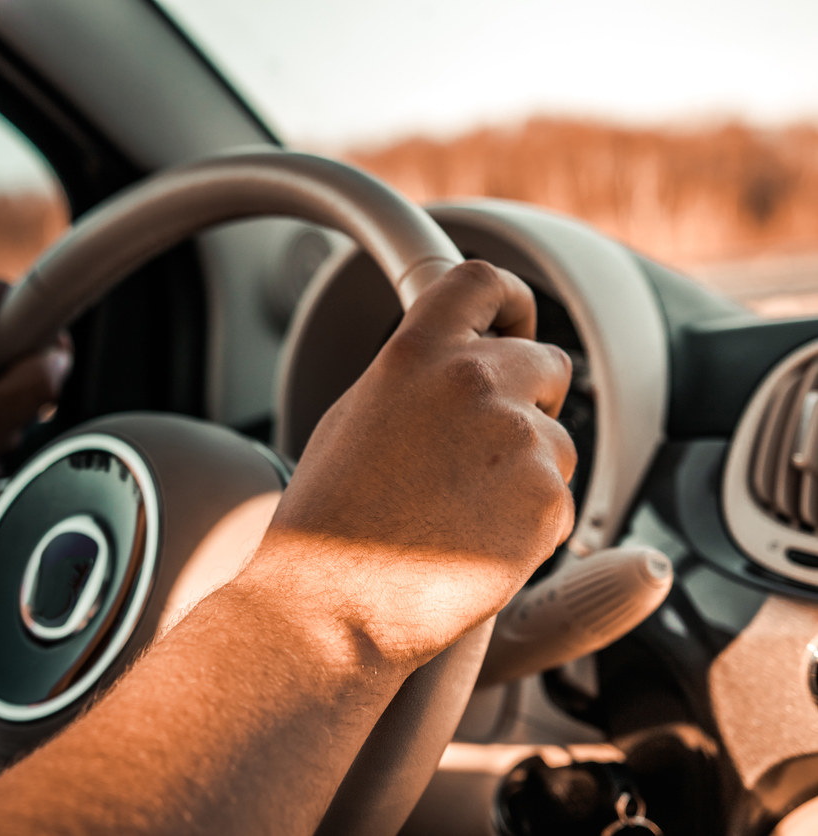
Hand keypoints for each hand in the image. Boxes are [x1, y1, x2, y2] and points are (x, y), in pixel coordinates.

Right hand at [245, 261, 575, 673]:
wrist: (331, 605)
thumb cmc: (328, 523)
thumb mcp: (355, 418)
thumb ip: (416, 378)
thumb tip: (457, 367)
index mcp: (416, 354)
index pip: (483, 282)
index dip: (510, 301)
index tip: (514, 324)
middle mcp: (474, 382)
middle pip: (547, 363)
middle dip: (531, 400)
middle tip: (488, 450)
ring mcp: (517, 440)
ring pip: (558, 441)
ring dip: (528, 471)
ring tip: (462, 514)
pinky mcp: (548, 501)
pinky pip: (560, 499)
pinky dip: (531, 524)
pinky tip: (474, 544)